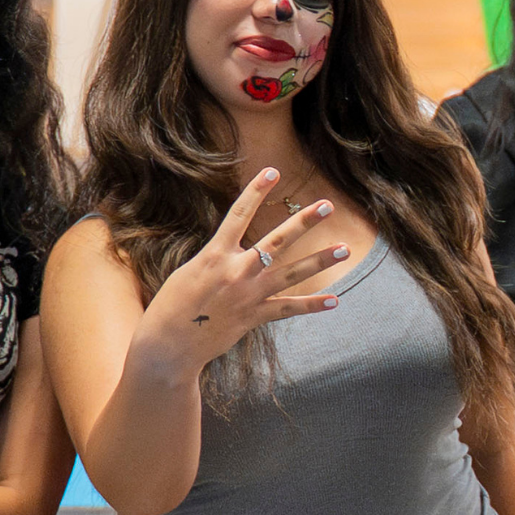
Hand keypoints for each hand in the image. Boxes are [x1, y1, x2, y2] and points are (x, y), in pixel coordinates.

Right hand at [134, 169, 345, 374]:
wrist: (169, 342)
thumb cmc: (173, 304)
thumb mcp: (190, 270)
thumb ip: (218, 257)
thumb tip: (236, 249)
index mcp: (215, 254)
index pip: (239, 214)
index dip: (256, 191)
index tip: (273, 171)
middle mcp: (236, 271)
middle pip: (276, 241)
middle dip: (303, 222)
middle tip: (327, 205)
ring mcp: (248, 294)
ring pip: (291, 273)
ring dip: (319, 260)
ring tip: (345, 249)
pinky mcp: (254, 316)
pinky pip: (288, 309)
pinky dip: (312, 305)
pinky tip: (334, 300)